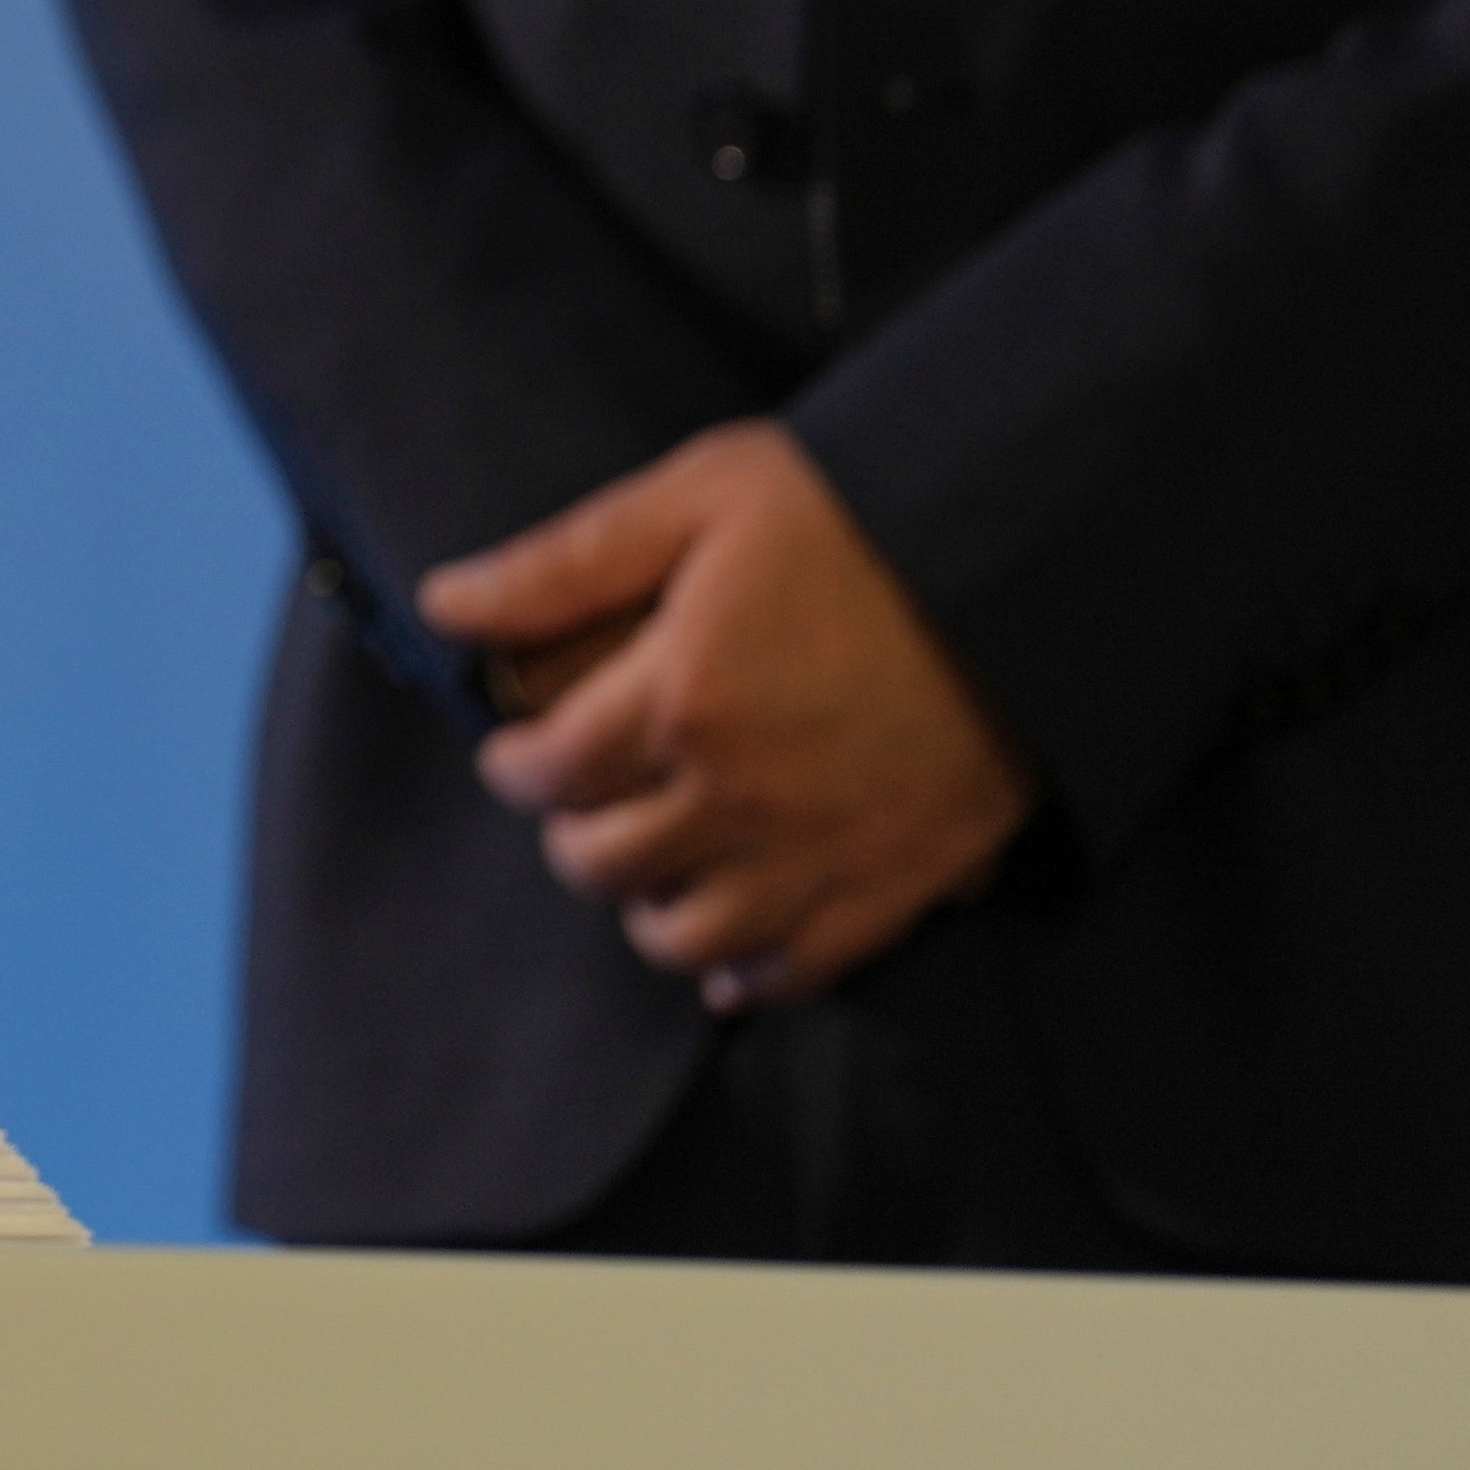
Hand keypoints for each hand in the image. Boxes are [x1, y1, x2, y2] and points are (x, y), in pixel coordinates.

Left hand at [416, 420, 1032, 1012]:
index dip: (516, 763)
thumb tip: (444, 603)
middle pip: (602, 862)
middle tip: (584, 796)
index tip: (519, 747)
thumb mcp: (699, 499)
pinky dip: (746, 971)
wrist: (1025, 563)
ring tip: (649, 863)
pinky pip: (795, 969)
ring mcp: (818, 853)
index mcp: (678, 697)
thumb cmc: (855, 514)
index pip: (546, 771)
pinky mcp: (895, 887)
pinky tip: (726, 949)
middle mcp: (737, 795)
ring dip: (646, 905)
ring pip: (684, 934)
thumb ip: (564, 563)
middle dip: (574, 828)